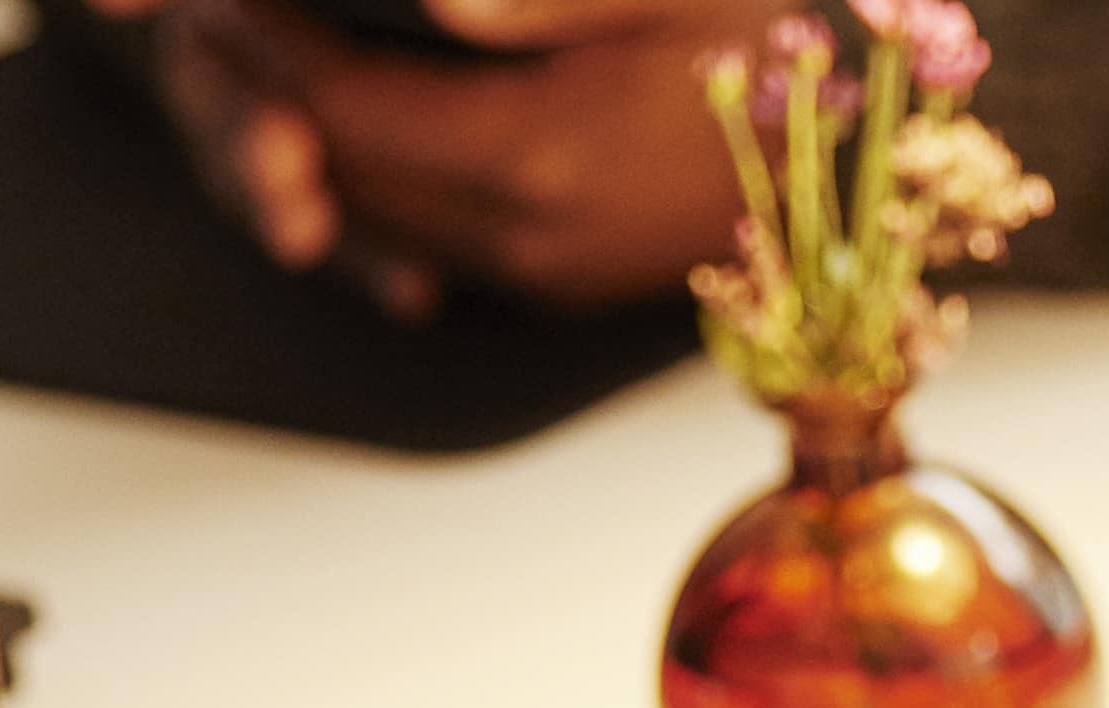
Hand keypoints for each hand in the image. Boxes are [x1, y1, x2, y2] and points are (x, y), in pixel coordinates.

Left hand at [88, 0, 765, 317]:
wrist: (893, 149)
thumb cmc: (785, 32)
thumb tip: (427, 5)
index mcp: (535, 155)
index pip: (341, 101)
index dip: (263, 37)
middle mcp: (527, 236)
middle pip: (340, 169)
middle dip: (262, 93)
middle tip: (216, 22)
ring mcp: (549, 271)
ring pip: (375, 213)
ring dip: (310, 143)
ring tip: (266, 62)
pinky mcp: (571, 280)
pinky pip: (430, 242)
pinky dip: (373, 187)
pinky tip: (353, 133)